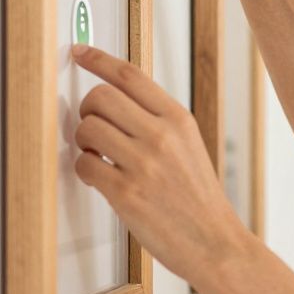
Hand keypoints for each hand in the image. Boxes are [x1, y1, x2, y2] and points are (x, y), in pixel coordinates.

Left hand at [69, 43, 246, 282]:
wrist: (214, 241)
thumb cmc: (197, 197)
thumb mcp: (188, 145)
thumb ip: (157, 120)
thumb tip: (113, 100)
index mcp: (178, 119)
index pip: (129, 75)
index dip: (97, 59)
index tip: (79, 52)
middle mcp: (161, 135)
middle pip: (100, 97)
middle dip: (87, 110)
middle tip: (93, 127)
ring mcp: (143, 164)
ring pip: (87, 128)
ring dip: (83, 141)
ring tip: (97, 155)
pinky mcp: (125, 193)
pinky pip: (84, 165)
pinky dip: (84, 169)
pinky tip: (100, 177)